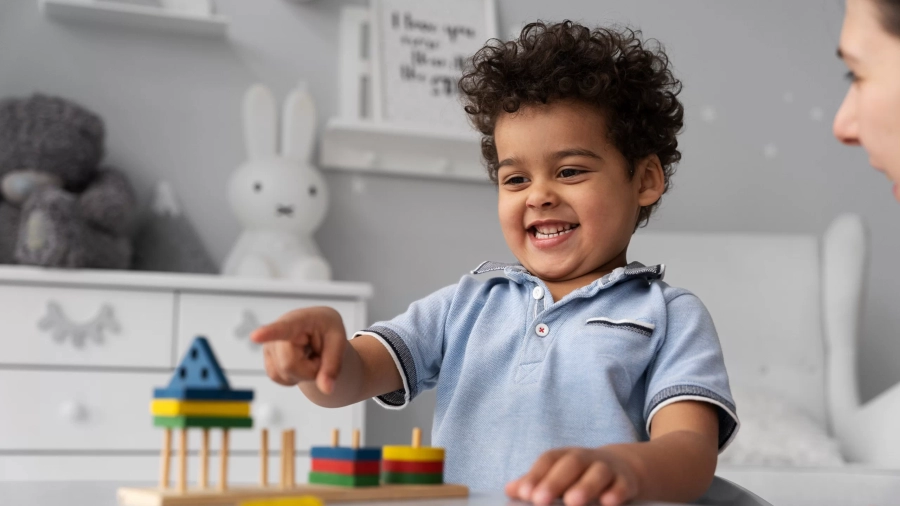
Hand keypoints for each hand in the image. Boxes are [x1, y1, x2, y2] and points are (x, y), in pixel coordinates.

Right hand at [250, 306, 346, 393]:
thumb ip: (333, 366)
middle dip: (309, 369)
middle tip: (318, 355)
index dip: (269, 333)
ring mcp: (268, 346)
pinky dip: (294, 377)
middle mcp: (278, 332)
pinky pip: (279, 378)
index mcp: (300, 320)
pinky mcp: (267, 360)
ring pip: (284, 374)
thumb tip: (326, 390)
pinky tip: (299, 362)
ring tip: (308, 355)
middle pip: (289, 365)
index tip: (255, 336)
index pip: (284, 328)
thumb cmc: (327, 330)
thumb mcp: (339, 343)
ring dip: (302, 373)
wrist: (316, 328)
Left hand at [505, 447, 641, 505]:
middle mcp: (586, 458)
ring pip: (598, 472)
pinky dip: (616, 492)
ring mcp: (607, 468)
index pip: (548, 461)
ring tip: (573, 502)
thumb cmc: (580, 475)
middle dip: (555, 481)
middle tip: (540, 500)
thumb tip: (510, 490)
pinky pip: (622, 485)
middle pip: (571, 464)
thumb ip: (536, 483)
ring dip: (585, 486)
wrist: (622, 467)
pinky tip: (608, 502)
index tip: (524, 494)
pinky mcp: (626, 481)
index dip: (536, 475)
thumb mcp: (559, 475)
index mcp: (565, 456)